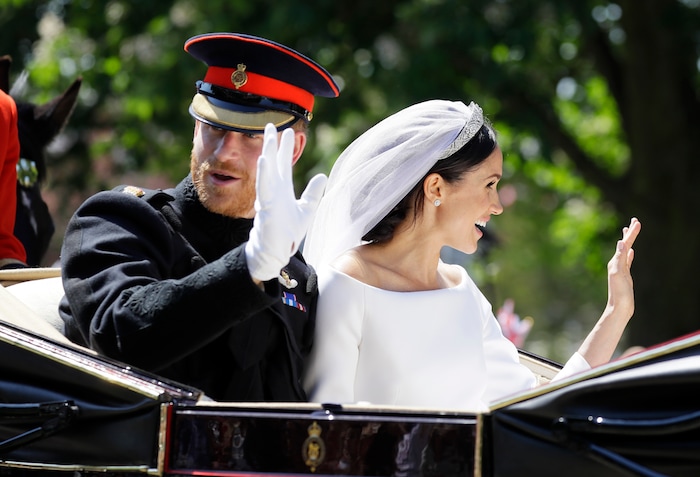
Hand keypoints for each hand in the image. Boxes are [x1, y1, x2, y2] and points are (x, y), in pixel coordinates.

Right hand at [245, 124, 327, 281]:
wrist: (276, 251)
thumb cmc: (288, 233)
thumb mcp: (306, 210)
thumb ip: (313, 193)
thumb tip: (322, 175)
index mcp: (283, 189)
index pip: (285, 164)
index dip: (287, 147)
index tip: (290, 130)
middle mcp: (274, 189)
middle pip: (274, 161)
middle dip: (274, 143)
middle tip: (271, 124)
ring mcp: (269, 196)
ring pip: (268, 170)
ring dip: (268, 151)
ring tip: (269, 134)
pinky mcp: (266, 206)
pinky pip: (264, 187)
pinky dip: (264, 173)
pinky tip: (264, 159)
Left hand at [606, 217, 641, 320]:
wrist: (619, 307)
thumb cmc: (619, 292)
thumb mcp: (619, 273)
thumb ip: (620, 258)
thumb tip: (622, 242)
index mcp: (615, 261)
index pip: (624, 243)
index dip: (631, 233)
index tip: (636, 221)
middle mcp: (616, 263)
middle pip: (624, 244)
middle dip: (629, 232)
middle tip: (634, 220)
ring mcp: (620, 269)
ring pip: (625, 251)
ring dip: (628, 240)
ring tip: (628, 231)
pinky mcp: (625, 275)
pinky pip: (627, 261)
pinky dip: (629, 254)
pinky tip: (631, 252)